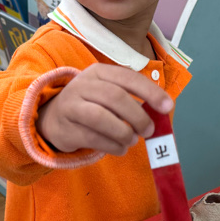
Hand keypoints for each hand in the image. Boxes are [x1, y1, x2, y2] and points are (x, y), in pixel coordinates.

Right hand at [35, 63, 173, 155]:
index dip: (150, 92)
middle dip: (138, 116)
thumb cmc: (90, 105)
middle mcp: (83, 85)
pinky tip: (120, 148)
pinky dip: (113, 146)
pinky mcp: (66, 128)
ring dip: (124, 133)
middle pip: (115, 98)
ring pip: (102, 118)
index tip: (167, 107)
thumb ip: (131, 99)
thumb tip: (160, 114)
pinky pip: (93, 138)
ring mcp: (71, 106)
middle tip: (149, 131)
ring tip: (132, 141)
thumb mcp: (107, 93)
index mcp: (98, 72)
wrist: (52, 118)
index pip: (128, 78)